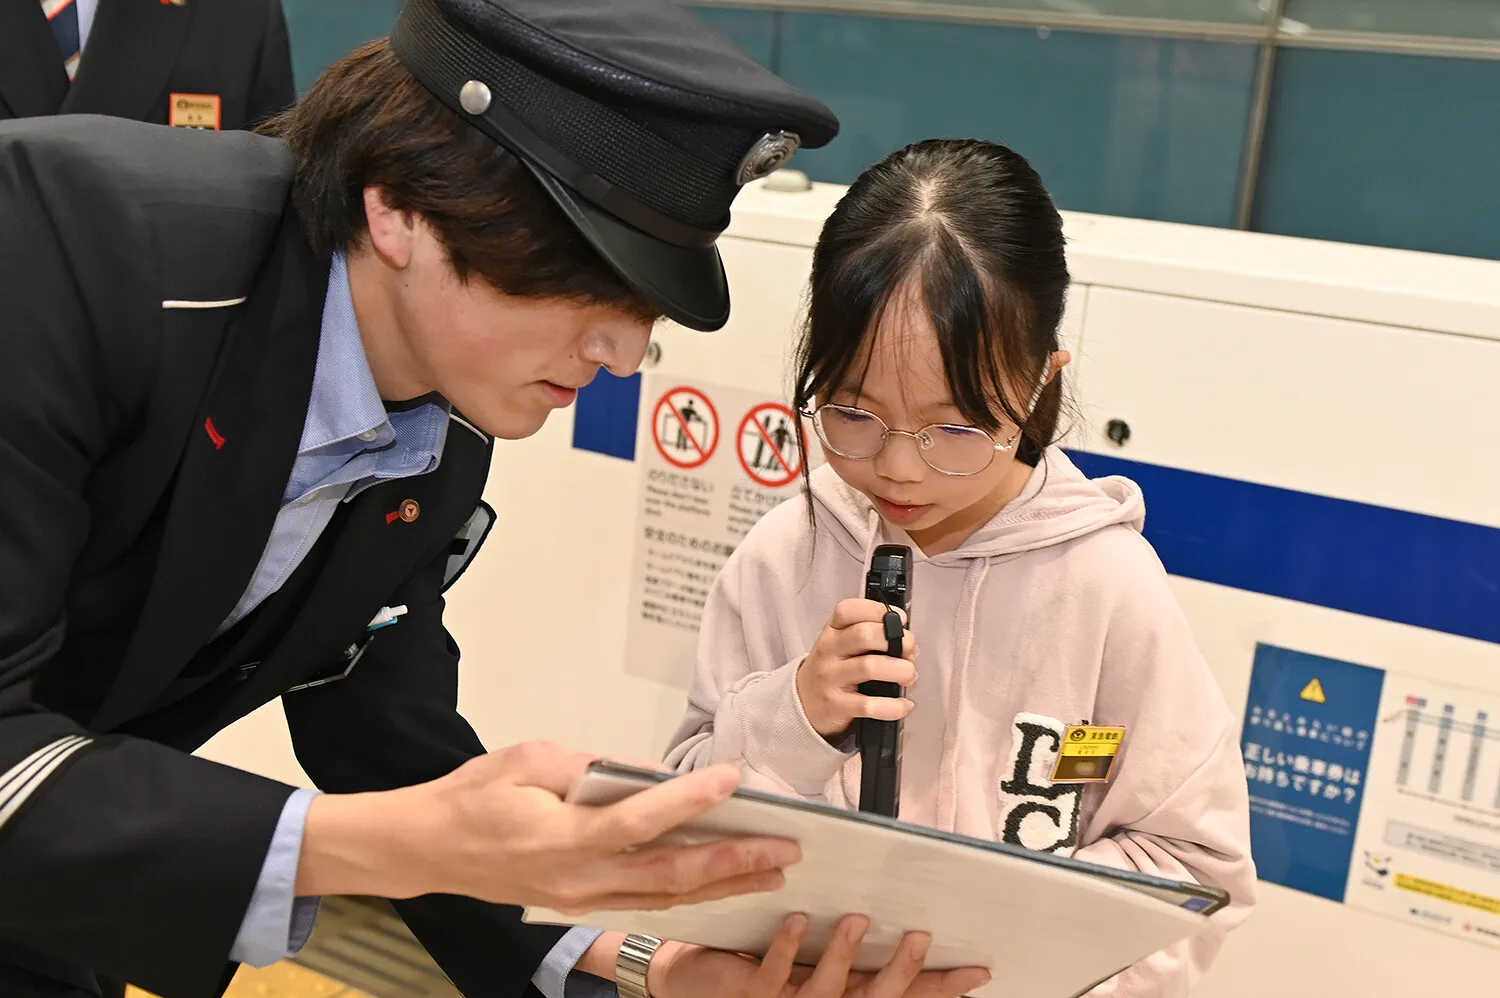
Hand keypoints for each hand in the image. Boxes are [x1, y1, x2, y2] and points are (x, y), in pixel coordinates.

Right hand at [297, 740, 799, 911]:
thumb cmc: (474, 797)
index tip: (733, 777)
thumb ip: (590, 765)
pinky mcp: (582, 903)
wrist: (428, 847)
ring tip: (774, 870)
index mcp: (564, 837)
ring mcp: (582, 898)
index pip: (641, 822)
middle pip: (670, 875)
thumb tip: (647, 773)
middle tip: (786, 847)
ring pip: (666, 897)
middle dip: (734, 861)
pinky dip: (690, 895)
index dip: (690, 801)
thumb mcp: (529, 759)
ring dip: (723, 884)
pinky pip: (646, 902)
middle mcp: (579, 879)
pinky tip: (723, 884)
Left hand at [649, 914, 990, 997]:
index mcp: (844, 996)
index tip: (977, 971)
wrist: (691, 986)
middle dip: (901, 975)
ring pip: (823, 991)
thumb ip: (850, 944)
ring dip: (842, 955)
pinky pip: (770, 974)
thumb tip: (888, 905)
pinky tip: (796, 920)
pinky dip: (785, 948)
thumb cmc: (756, 967)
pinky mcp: (749, 995)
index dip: (940, 988)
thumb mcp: (812, 957)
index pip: (901, 997)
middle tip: (921, 938)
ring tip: (857, 918)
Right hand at [797, 599, 917, 737]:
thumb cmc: (832, 670)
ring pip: (869, 667)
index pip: (849, 610)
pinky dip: (893, 706)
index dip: (878, 610)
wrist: (802, 703)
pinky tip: (903, 705)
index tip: (900, 620)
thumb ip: (870, 637)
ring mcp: (830, 678)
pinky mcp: (835, 705)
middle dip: (898, 640)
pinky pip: (868, 705)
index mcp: (832, 631)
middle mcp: (829, 651)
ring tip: (908, 676)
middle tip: (910, 652)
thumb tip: (908, 644)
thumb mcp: (841, 646)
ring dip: (900, 671)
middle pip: (864, 634)